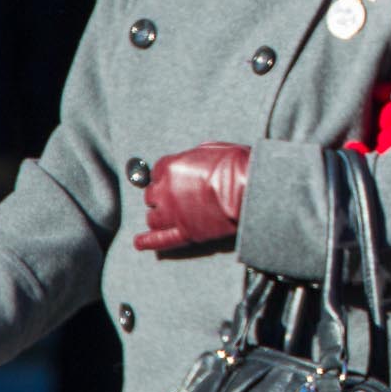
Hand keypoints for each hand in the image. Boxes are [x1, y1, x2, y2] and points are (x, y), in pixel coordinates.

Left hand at [132, 142, 250, 252]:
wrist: (249, 188)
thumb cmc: (237, 165)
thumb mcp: (212, 149)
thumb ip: (194, 158)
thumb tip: (193, 161)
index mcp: (171, 167)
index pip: (156, 172)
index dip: (164, 176)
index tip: (169, 179)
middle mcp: (166, 191)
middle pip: (151, 196)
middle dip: (160, 196)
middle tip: (171, 197)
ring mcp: (174, 213)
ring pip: (153, 218)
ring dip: (158, 216)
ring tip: (166, 216)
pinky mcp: (185, 232)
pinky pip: (160, 240)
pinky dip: (148, 241)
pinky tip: (140, 242)